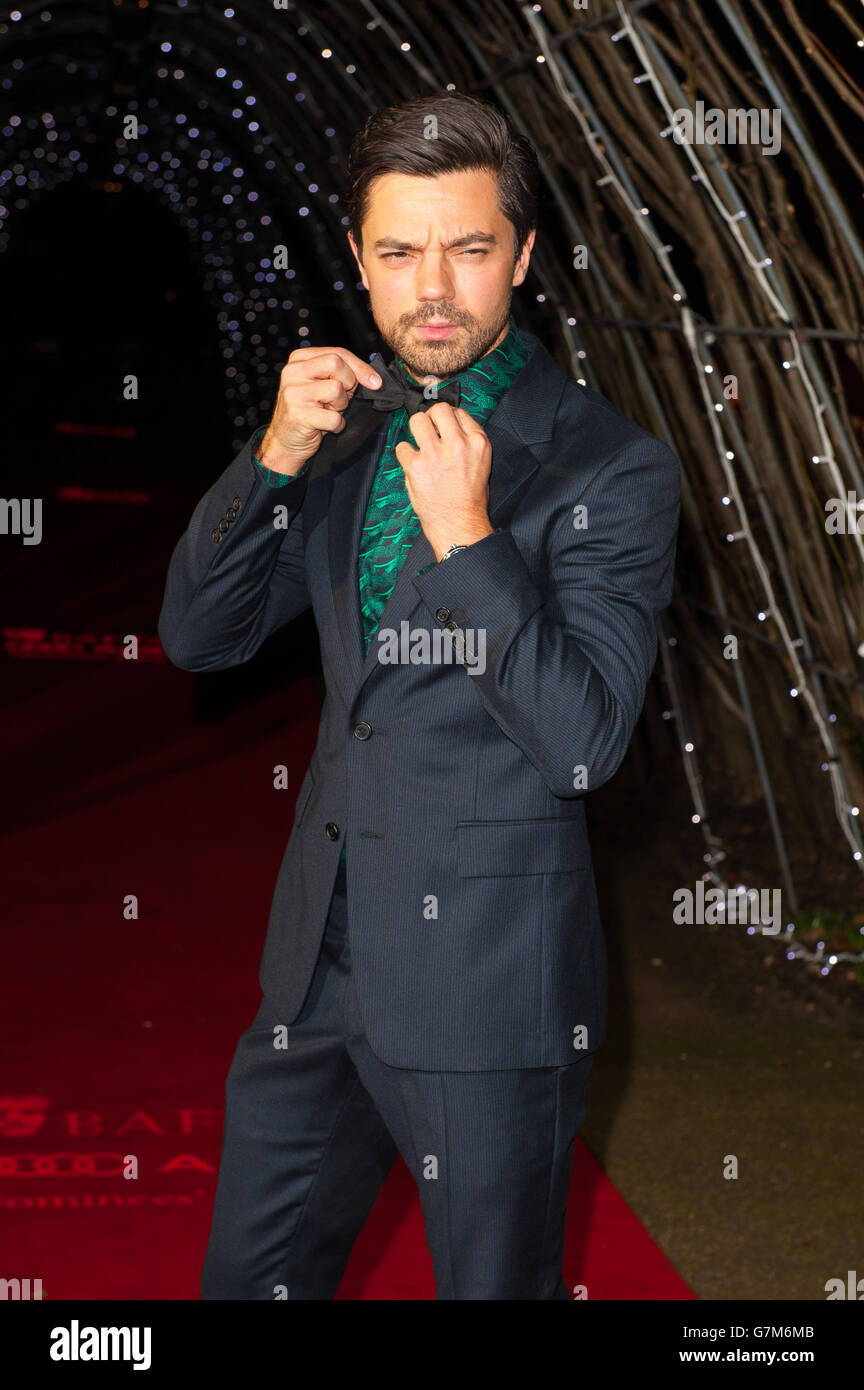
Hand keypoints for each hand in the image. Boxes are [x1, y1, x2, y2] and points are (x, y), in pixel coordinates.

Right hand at [258, 346, 381, 474]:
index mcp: (299, 359)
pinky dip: (337, 425)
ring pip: (336, 389)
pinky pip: (334, 417)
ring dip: (341, 405)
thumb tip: (373, 378)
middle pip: (336, 363)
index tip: (375, 382)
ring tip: (328, 411)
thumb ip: (340, 374)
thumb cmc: (308, 412)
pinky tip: (325, 426)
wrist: (285, 441)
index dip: (360, 367)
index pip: (338, 353)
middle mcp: (293, 372)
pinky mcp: (298, 414)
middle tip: (340, 399)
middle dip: (348, 383)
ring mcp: (293, 393)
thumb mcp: (321, 385)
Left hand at [395, 404, 493, 559]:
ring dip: (416, 430)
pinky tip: (413, 465)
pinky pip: (402, 447)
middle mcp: (457, 444)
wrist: (459, 524)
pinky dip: (405, 455)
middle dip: (431, 418)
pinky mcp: (416, 466)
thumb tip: (449, 427)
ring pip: (417, 420)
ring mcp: (435, 454)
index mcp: (478, 442)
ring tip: (420, 444)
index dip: (448, 418)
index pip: (459, 412)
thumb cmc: (471, 499)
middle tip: (429, 431)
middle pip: (438, 410)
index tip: (443, 426)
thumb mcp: (482, 463)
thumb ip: (467, 441)